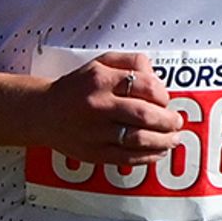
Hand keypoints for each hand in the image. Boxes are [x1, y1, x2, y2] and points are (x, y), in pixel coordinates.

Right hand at [40, 51, 188, 158]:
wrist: (44, 112)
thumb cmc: (76, 88)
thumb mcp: (100, 63)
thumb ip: (130, 63)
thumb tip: (157, 76)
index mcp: (100, 80)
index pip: (144, 85)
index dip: (163, 95)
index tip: (166, 100)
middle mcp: (98, 106)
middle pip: (144, 115)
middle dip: (168, 121)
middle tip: (176, 122)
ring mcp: (95, 132)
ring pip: (139, 139)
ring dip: (163, 140)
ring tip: (172, 139)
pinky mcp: (94, 152)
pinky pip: (128, 158)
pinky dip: (148, 157)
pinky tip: (157, 152)